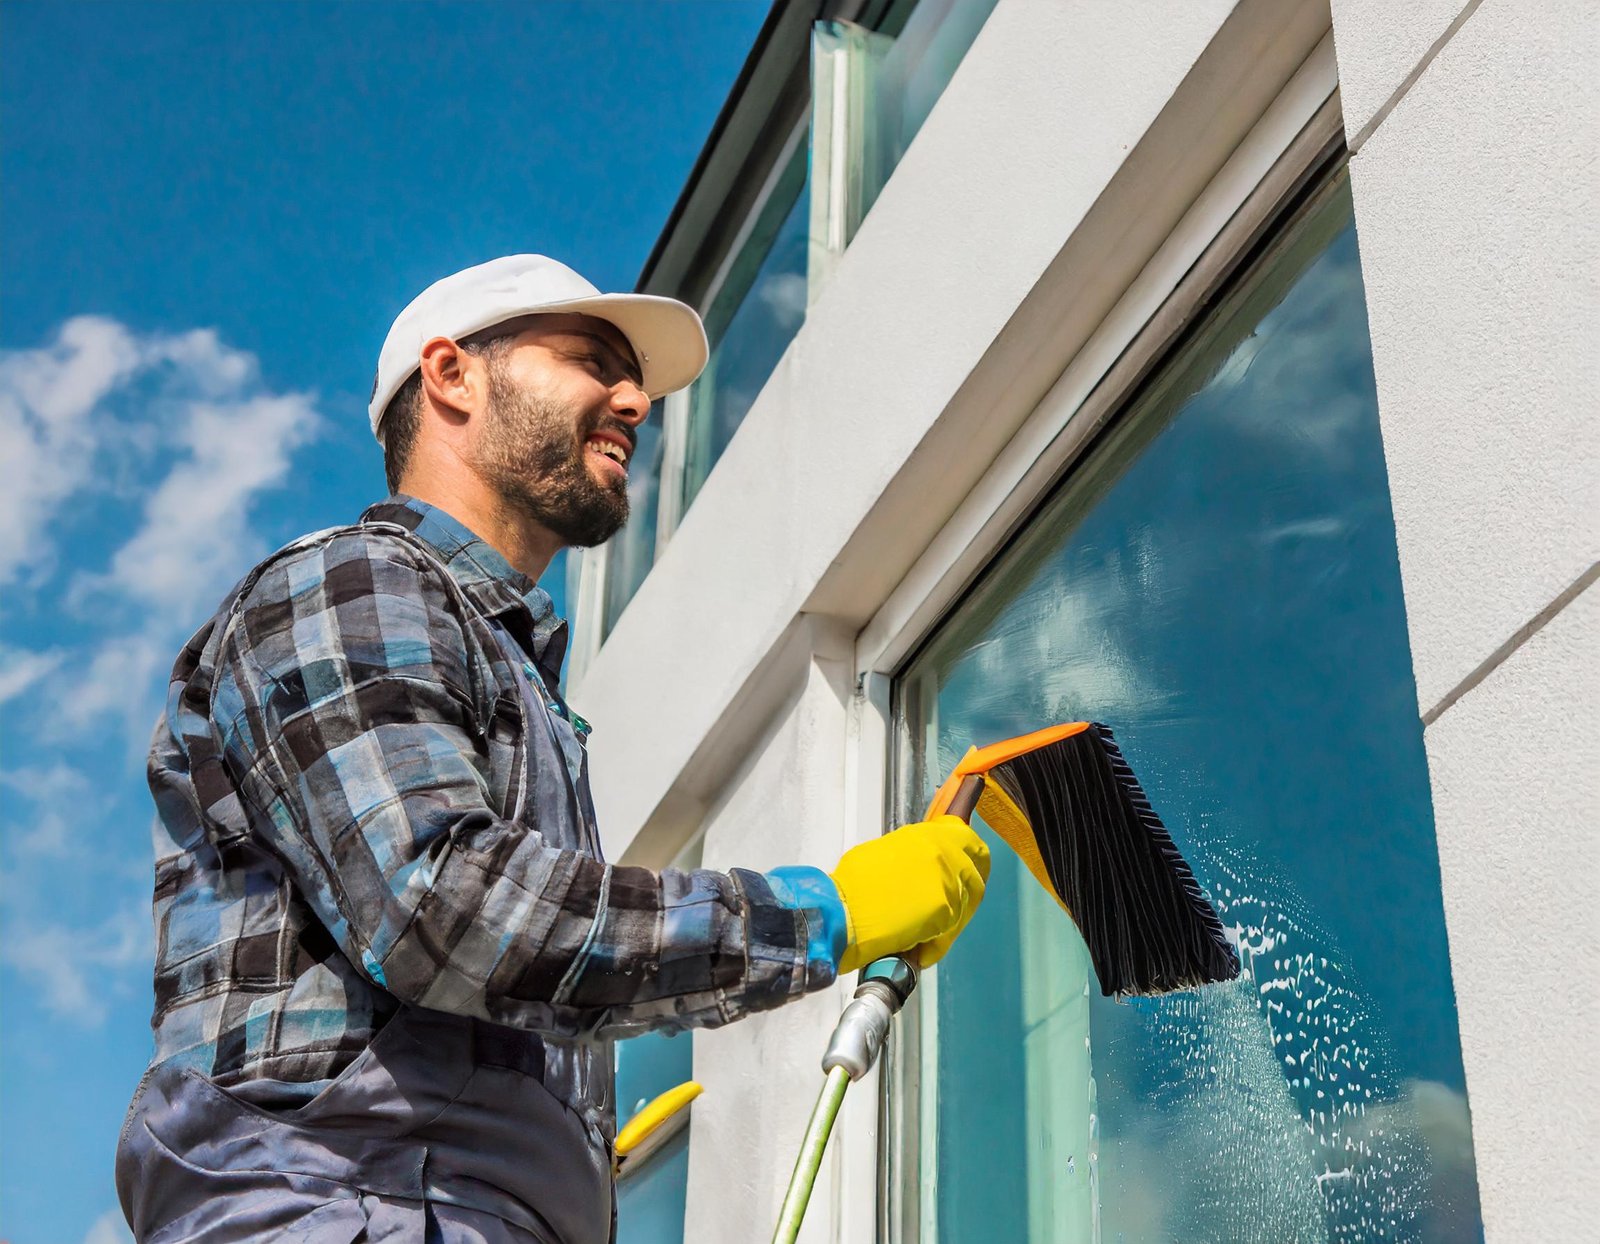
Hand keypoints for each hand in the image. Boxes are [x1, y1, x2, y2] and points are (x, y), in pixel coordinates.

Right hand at [829, 816, 990, 972]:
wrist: (842, 910)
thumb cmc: (851, 887)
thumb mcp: (883, 855)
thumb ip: (911, 859)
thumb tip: (919, 873)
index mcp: (925, 835)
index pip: (965, 838)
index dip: (972, 856)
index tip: (973, 867)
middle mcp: (942, 852)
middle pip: (975, 873)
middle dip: (969, 893)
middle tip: (957, 910)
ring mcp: (946, 881)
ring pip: (963, 906)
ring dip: (947, 924)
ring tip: (921, 937)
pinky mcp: (945, 910)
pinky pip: (948, 932)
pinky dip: (935, 945)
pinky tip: (917, 950)